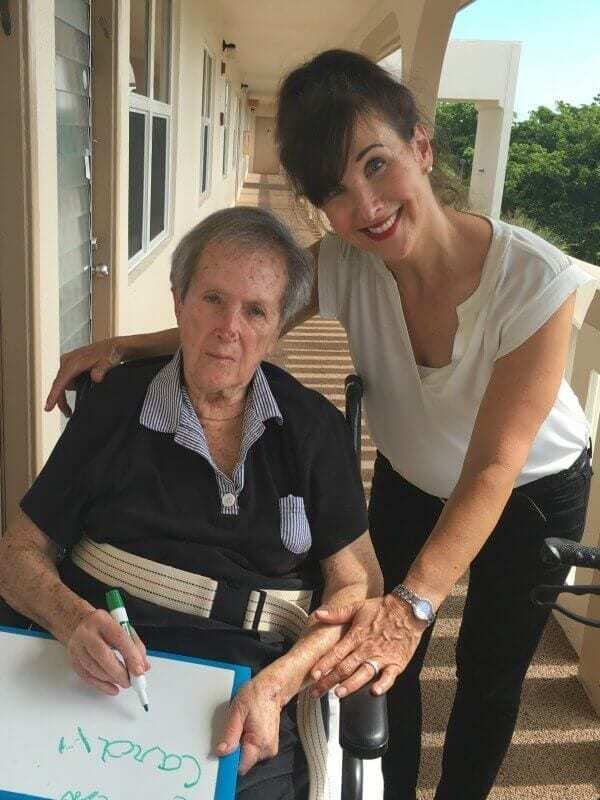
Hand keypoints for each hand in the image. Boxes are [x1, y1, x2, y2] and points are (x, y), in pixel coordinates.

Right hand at [45, 338, 122, 416]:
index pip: (61, 381)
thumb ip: (101, 370)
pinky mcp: (70, 365)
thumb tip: (96, 378)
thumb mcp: (108, 362)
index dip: (54, 395)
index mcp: (74, 362)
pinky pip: (66, 380)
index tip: (48, 408)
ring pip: (62, 383)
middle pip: (58, 385)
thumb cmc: (110, 354)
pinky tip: (80, 392)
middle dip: (61, 400)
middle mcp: (67, 361)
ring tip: (73, 406)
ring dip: (66, 394)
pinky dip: (71, 387)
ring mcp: (67, 362)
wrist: (112, 347)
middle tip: (68, 414)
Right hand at [66, 609, 149, 695]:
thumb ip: (135, 645)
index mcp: (102, 620)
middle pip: (103, 655)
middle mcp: (87, 633)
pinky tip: (112, 688)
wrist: (77, 623)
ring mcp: (77, 646)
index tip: (139, 671)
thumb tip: (143, 666)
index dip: (131, 656)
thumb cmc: (103, 627)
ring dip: (111, 679)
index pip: (119, 638)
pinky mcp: (72, 659)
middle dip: (119, 672)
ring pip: (94, 668)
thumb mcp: (122, 627)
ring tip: (123, 682)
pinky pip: (86, 676)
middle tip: (131, 681)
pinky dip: (101, 685)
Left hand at [215, 670, 285, 774]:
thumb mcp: (238, 710)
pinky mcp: (269, 744)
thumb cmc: (256, 695)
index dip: (229, 760)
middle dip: (235, 750)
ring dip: (241, 745)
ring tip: (242, 726)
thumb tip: (221, 752)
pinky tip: (247, 728)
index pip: (240, 766)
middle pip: (244, 762)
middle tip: (234, 730)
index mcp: (260, 743)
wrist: (272, 687)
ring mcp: (270, 748)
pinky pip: (253, 750)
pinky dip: (247, 742)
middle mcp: (267, 750)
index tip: (222, 751)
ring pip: (248, 756)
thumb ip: (230, 733)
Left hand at [309, 595, 426, 697]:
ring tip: (338, 694)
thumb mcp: (358, 607)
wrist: (408, 609)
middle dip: (329, 681)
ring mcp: (381, 657)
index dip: (323, 664)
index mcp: (356, 636)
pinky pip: (389, 677)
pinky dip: (382, 685)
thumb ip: (337, 613)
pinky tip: (374, 692)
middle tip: (316, 691)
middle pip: (345, 667)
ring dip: (350, 685)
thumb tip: (318, 614)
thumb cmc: (382, 608)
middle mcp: (367, 648)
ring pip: (363, 673)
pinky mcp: (396, 663)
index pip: (336, 653)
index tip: (313, 674)